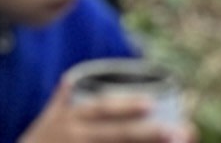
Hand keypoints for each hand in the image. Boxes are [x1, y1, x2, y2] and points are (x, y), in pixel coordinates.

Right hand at [20, 90, 173, 142]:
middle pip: (117, 135)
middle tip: (180, 132)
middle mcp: (78, 136)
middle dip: (149, 133)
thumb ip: (61, 102)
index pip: (101, 109)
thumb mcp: (47, 120)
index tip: (152, 103)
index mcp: (70, 119)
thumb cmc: (40, 142)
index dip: (125, 106)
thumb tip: (70, 82)